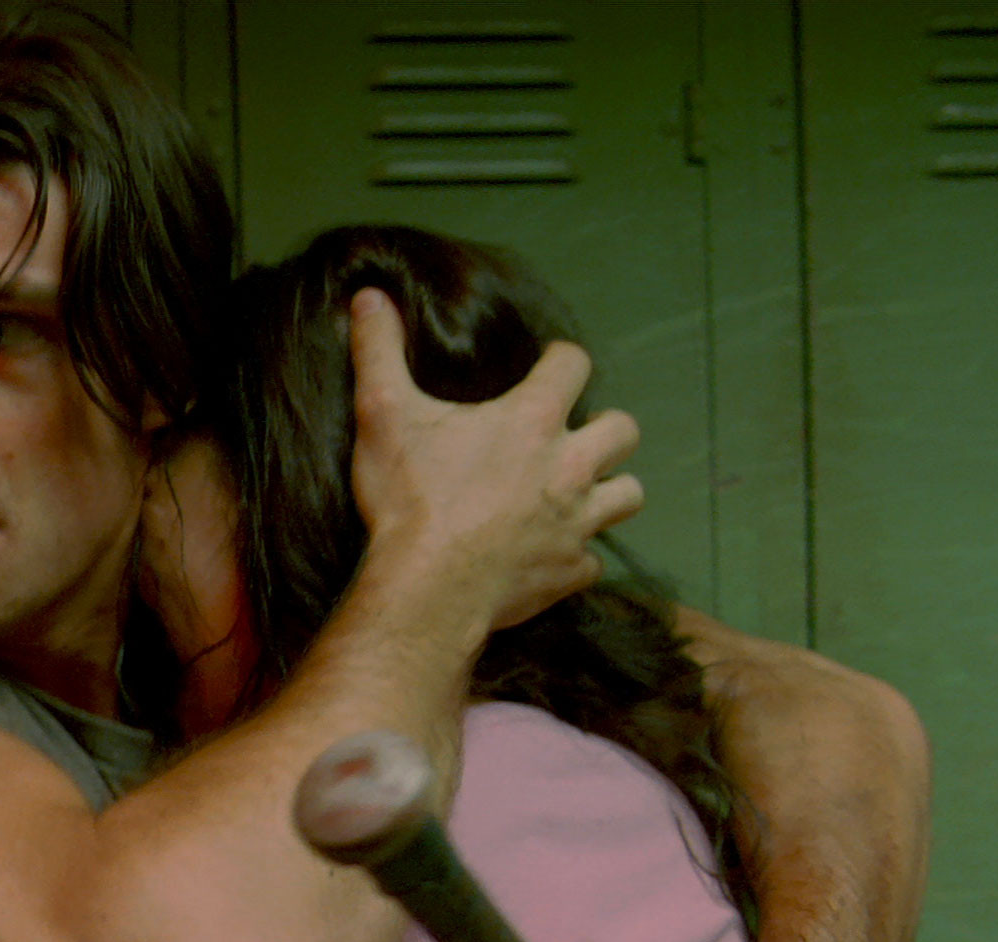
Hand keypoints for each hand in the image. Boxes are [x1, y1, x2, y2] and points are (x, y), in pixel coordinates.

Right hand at [347, 287, 641, 628]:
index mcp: (533, 420)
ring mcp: (577, 522)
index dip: (561, 362)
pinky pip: (593, 559)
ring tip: (575, 494)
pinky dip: (576, 554)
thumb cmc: (409, 498)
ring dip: (608, 489)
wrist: (426, 590)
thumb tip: (369, 295)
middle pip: (623, 430)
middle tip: (567, 439)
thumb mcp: (384, 414)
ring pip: (628, 494)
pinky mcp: (572, 571)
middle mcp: (569, 466)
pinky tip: (548, 554)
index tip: (545, 370)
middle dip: (603, 429)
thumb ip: (379, 351)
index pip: (575, 365)